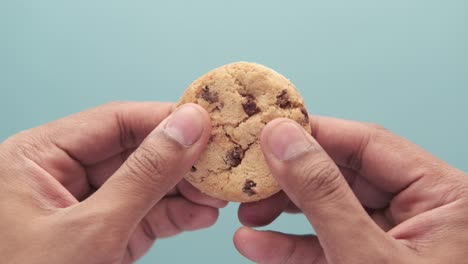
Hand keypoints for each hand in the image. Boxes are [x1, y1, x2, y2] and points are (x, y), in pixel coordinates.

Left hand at [0, 102, 225, 262]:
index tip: (208, 123)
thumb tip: (188, 126)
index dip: (165, 119)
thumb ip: (145, 174)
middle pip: (135, 151)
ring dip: (185, 189)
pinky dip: (176, 214)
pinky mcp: (104, 233)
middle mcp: (61, 175)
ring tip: (219, 193)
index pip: (114, 120)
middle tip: (221, 163)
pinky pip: (145, 213)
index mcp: (38, 157)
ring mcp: (86, 206)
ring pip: (146, 183)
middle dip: (181, 160)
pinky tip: (202, 214)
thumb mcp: (92, 229)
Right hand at [235, 117, 467, 263]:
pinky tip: (255, 244)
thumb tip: (283, 138)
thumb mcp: (365, 259)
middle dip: (292, 180)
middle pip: (344, 175)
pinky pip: (328, 244)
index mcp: (443, 196)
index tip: (268, 131)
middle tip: (251, 177)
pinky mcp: (371, 263)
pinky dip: (291, 246)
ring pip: (331, 209)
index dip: (315, 133)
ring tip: (245, 212)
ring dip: (284, 214)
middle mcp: (422, 211)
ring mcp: (395, 239)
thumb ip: (323, 194)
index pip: (368, 144)